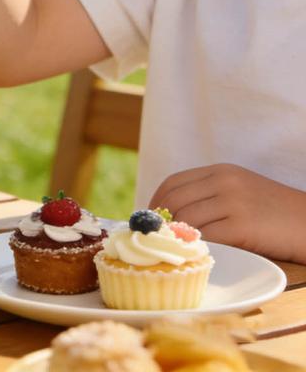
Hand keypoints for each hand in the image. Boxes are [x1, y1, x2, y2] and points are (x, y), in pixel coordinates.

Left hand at [149, 164, 305, 261]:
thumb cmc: (275, 212)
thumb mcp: (241, 189)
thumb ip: (210, 194)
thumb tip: (171, 212)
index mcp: (220, 171)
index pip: (173, 182)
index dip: (155, 201)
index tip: (149, 219)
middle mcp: (224, 183)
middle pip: (175, 201)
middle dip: (159, 221)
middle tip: (154, 238)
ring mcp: (233, 203)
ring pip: (187, 220)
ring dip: (176, 237)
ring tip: (172, 249)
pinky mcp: (243, 227)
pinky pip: (208, 238)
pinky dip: (196, 246)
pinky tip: (194, 254)